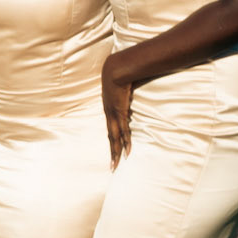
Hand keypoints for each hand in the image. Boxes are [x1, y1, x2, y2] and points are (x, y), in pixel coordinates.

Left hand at [101, 53, 133, 169]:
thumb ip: (123, 92)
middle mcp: (109, 115)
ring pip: (115, 138)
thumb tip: (128, 91)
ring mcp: (113, 115)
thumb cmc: (118, 75)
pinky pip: (123, 131)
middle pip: (110, 137)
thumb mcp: (118, 86)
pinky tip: (127, 151)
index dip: (112, 141)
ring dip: (116, 152)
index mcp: (108, 110)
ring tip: (117, 164)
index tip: (113, 151)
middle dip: (112, 152)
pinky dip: (125, 142)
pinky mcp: (120, 113)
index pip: (110, 130)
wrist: (115, 70)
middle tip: (112, 167)